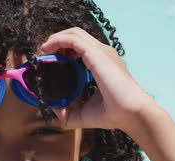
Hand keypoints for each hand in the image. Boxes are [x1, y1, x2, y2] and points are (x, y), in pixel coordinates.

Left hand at [39, 27, 156, 131]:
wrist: (131, 114)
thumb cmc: (113, 114)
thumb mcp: (84, 114)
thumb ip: (68, 113)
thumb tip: (53, 110)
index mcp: (102, 63)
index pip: (80, 47)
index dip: (62, 51)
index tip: (49, 62)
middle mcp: (102, 54)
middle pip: (76, 36)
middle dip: (56, 42)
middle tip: (43, 56)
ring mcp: (100, 51)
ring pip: (73, 33)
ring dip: (55, 39)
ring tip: (43, 52)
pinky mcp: (96, 53)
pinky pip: (72, 39)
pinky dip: (57, 41)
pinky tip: (46, 50)